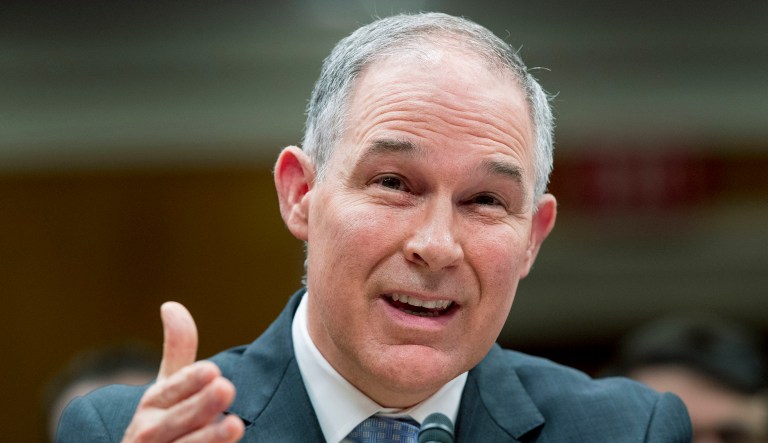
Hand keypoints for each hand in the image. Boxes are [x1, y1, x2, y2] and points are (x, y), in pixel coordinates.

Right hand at [121, 302, 244, 441]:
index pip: (167, 392)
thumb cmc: (165, 423)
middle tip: (226, 389)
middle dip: (198, 408)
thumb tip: (171, 304)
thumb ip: (176, 350)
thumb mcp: (167, 389)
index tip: (213, 370)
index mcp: (149, 408)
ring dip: (205, 440)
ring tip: (235, 426)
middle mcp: (146, 436)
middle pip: (171, 424)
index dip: (188, 383)